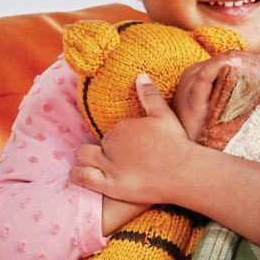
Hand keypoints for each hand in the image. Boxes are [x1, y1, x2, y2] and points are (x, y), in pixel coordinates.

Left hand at [71, 79, 212, 211]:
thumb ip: (150, 95)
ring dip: (85, 158)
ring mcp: (109, 164)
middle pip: (100, 144)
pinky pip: (83, 176)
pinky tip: (76, 174)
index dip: (121, 140)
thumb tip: (140, 76)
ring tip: (90, 163)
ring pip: (85, 156)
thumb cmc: (176, 143)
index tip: (131, 148)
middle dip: (105, 150)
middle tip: (119, 160)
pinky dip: (77, 174)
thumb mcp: (165, 115)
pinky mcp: (109, 184)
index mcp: (123, 126)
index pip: (113, 132)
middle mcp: (112, 143)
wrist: (183, 170)